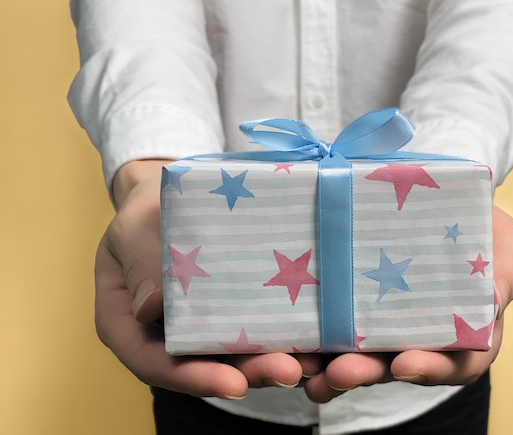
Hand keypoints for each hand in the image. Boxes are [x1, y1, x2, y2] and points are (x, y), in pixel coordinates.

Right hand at [95, 160, 320, 397]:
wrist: (171, 196)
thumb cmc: (145, 210)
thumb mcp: (133, 227)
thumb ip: (140, 262)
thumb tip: (150, 310)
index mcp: (127, 323)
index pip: (153, 362)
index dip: (193, 378)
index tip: (234, 384)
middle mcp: (165, 334)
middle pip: (203, 367)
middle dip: (249, 373)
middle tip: (289, 372)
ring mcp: (201, 326)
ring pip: (235, 356)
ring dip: (273, 361)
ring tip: (311, 362)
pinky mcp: (231, 312)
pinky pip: (254, 329)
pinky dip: (284, 337)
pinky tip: (315, 339)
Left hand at [303, 206, 512, 402]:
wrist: (440, 195)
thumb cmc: (479, 224)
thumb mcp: (503, 247)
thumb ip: (503, 277)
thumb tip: (490, 303)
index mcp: (463, 332)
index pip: (454, 363)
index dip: (431, 369)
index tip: (405, 364)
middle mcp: (419, 337)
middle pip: (396, 367)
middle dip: (368, 373)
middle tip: (343, 371)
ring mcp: (383, 326)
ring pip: (358, 357)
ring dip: (332, 369)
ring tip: (310, 370)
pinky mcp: (350, 309)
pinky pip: (330, 334)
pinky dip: (312, 348)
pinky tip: (291, 350)